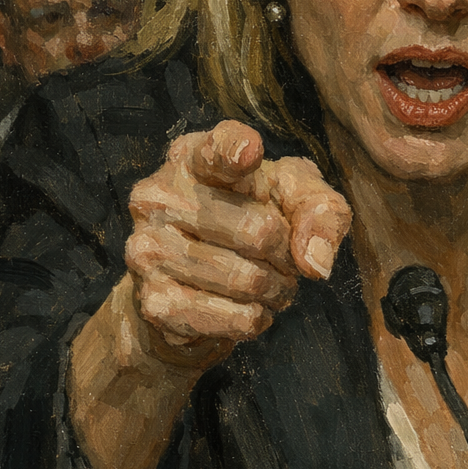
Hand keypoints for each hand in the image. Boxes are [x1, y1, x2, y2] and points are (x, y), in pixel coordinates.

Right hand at [123, 120, 352, 373]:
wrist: (191, 282)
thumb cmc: (252, 218)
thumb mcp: (294, 197)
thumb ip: (319, 210)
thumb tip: (315, 261)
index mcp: (193, 156)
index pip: (216, 149)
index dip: (236, 151)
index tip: (250, 152)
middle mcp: (158, 196)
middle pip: (259, 231)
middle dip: (287, 255)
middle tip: (284, 259)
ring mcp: (147, 249)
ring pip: (248, 280)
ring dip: (277, 291)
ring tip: (270, 284)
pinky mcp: (153, 302)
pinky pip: (233, 318)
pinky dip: (256, 319)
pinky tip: (248, 308)